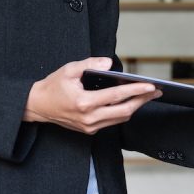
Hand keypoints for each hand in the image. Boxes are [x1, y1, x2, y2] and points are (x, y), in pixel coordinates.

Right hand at [23, 57, 160, 133]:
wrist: (37, 106)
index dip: (136, 90)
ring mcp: (90, 126)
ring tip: (147, 95)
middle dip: (142, 100)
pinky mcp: (89, 130)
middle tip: (156, 91)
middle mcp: (89, 118)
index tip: (150, 85)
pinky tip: (130, 102)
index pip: (117, 96)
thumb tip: (109, 63)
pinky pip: (112, 121)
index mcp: (84, 102)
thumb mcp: (69, 70)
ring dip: (135, 107)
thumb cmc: (52, 87)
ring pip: (120, 118)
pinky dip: (123, 111)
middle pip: (124, 111)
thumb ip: (90, 64)